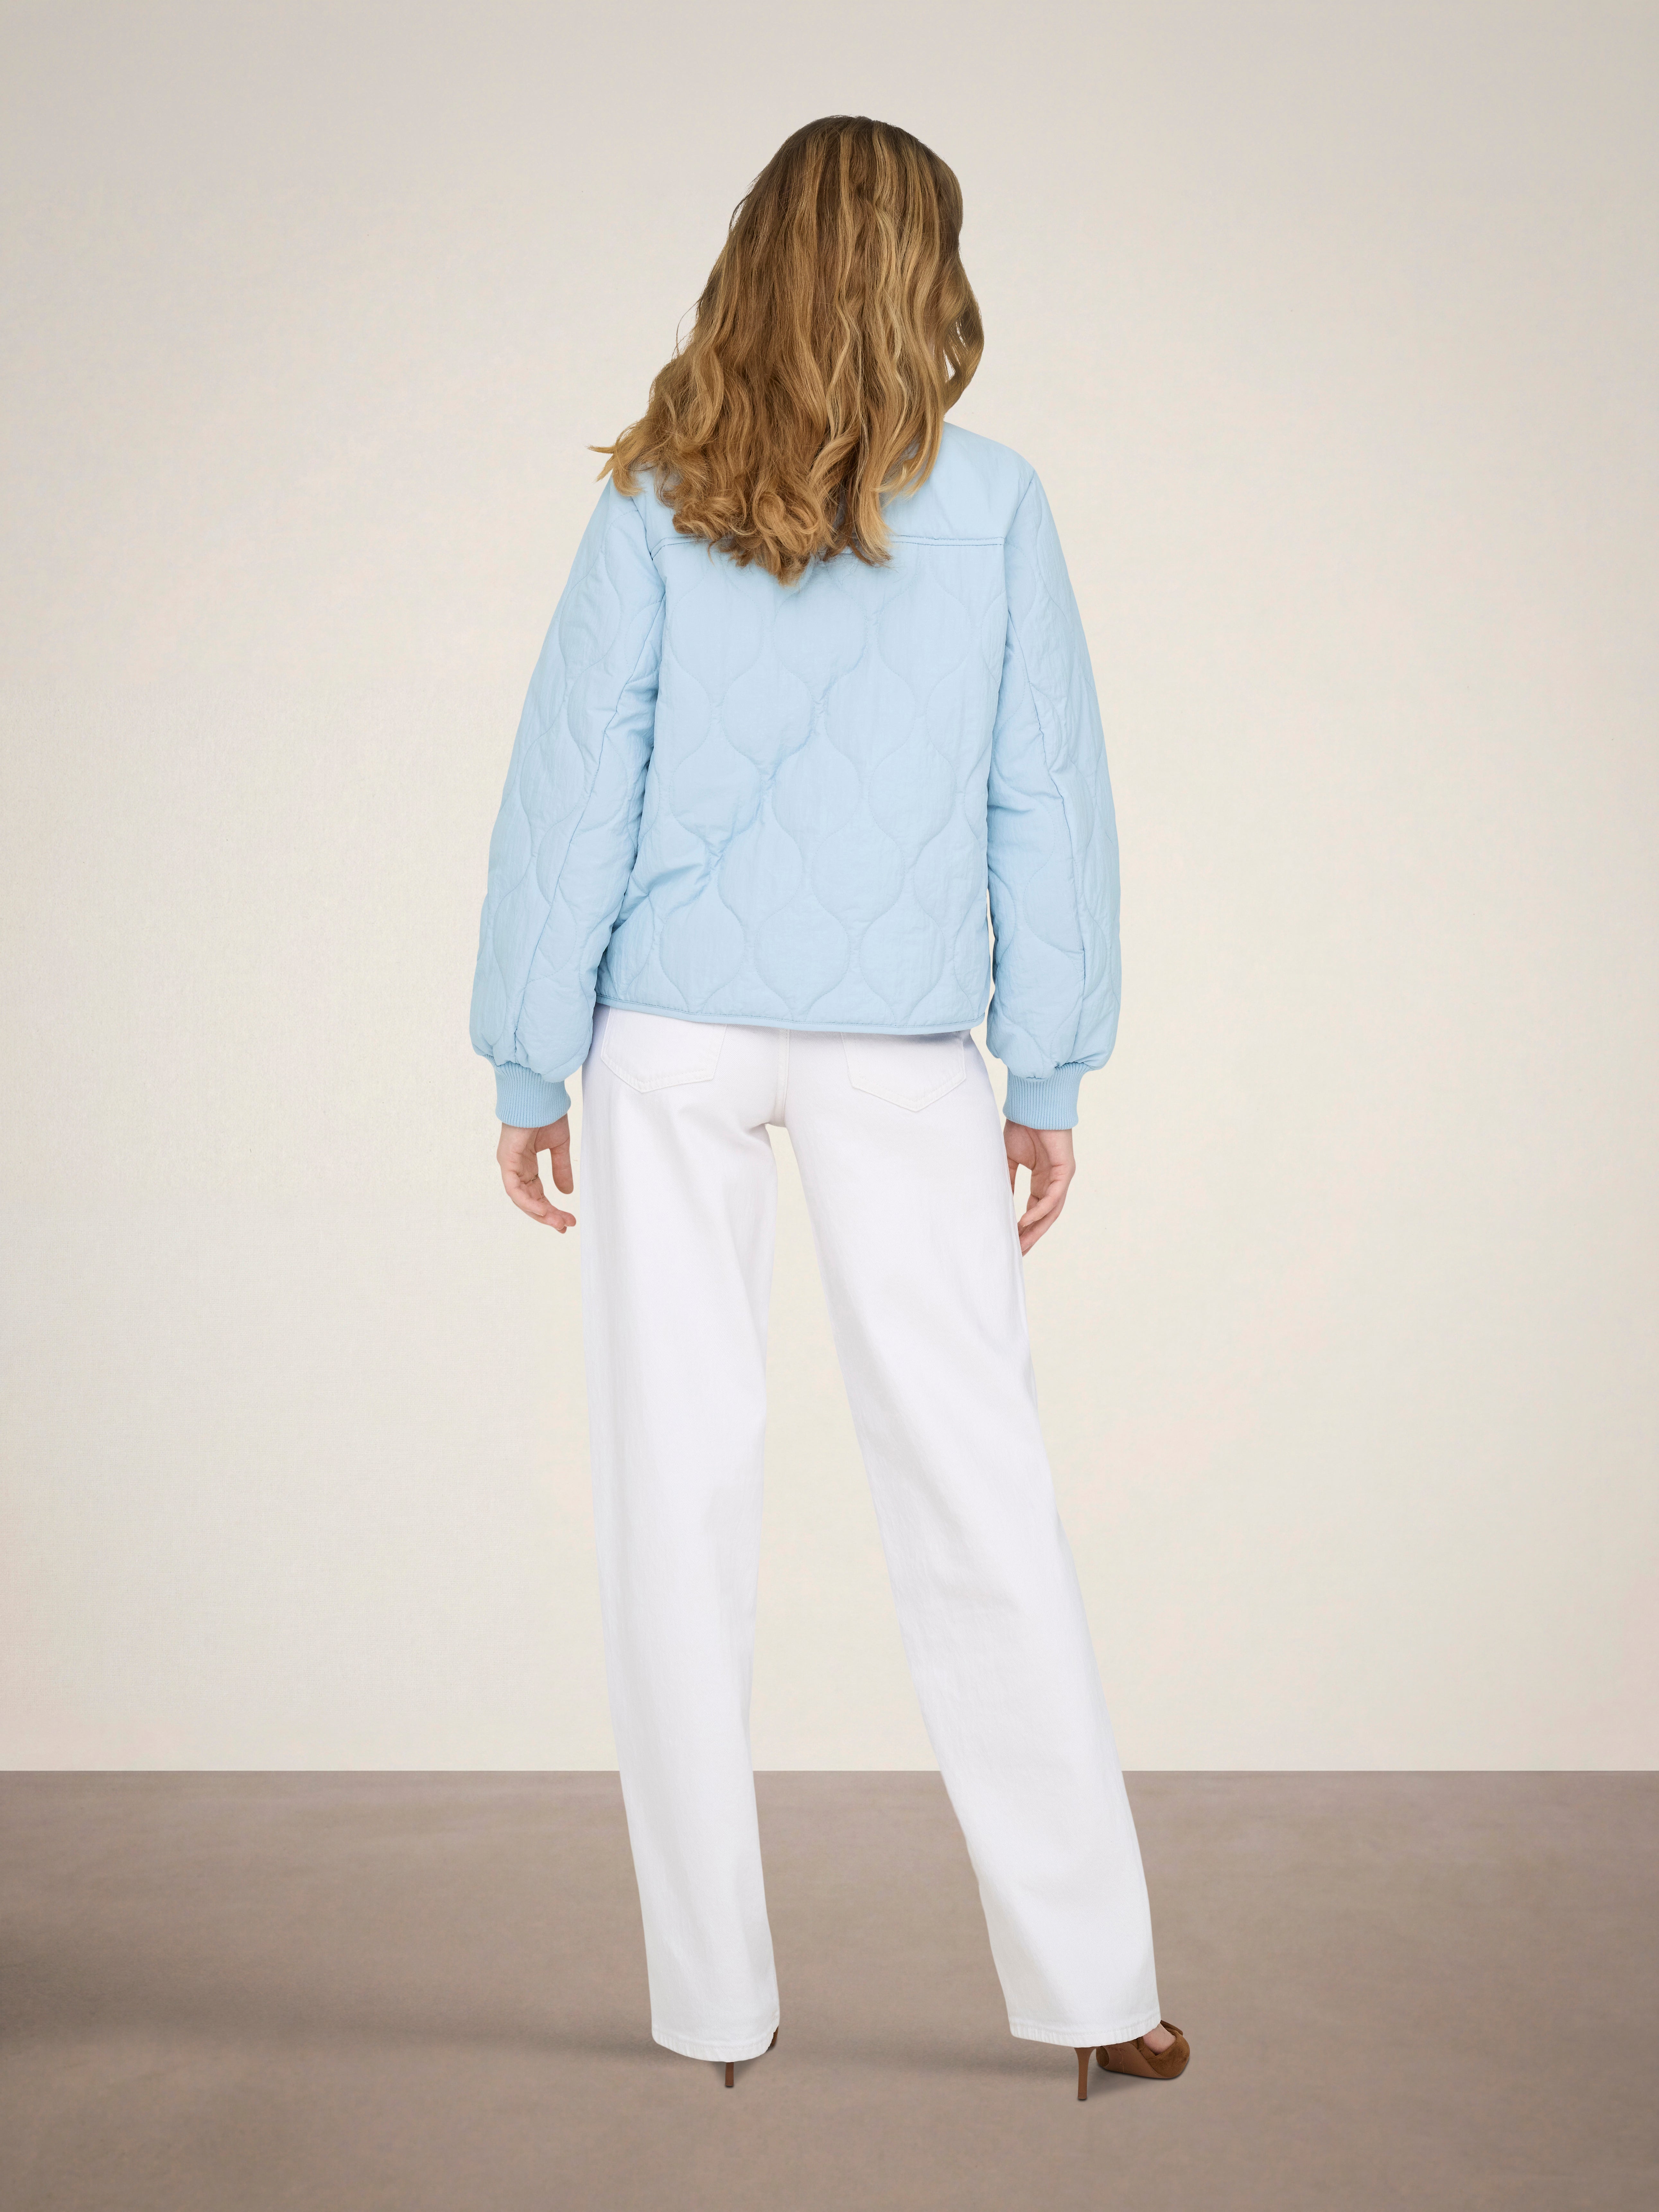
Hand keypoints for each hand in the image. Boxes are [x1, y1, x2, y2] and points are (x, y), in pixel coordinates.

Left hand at [497, 1118, 574, 1230]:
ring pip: (521, 1199)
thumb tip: (566, 1192)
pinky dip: (528, 1202)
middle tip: (565, 1226)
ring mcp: (509, 1165)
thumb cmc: (546, 1113)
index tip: (567, 1220)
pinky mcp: (506, 1161)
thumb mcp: (559, 1146)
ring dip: (540, 1213)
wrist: (538, 1094)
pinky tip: (543, 1211)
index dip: (550, 1209)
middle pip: (530, 1200)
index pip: (537, 1194)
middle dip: (547, 1216)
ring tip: (559, 1223)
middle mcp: (516, 1168)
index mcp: (526, 1165)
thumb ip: (561, 1169)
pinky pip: (514, 1189)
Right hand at [1004, 1121, 1075, 1252]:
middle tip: (1017, 1252)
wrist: (1033, 1105)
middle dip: (1031, 1235)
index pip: (1035, 1210)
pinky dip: (1040, 1210)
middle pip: (1045, 1217)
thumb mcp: (1010, 1159)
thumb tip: (999, 1202)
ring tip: (1021, 1243)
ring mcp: (1061, 1177)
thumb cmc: (1023, 1127)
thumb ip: (1008, 1181)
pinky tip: (1026, 1221)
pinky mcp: (1064, 1171)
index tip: (1011, 1241)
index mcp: (1042, 1180)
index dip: (1025, 1227)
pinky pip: (1053, 1197)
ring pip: (1052, 1212)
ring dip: (1036, 1229)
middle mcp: (1054, 1182)